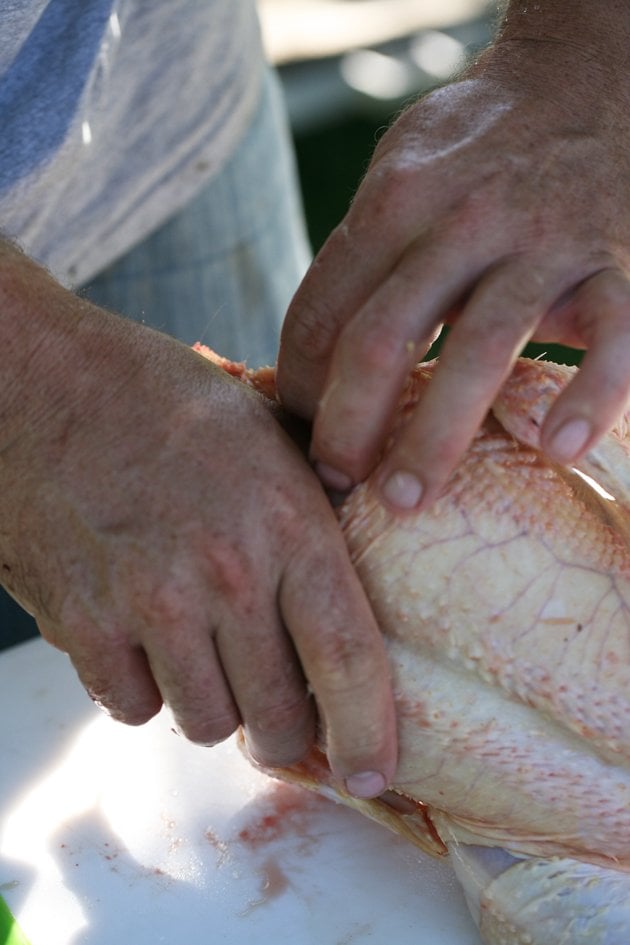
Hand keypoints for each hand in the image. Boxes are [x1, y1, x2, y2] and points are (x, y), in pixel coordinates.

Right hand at [0, 259, 395, 796]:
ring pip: (205, 723)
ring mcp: (149, 603)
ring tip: (202, 649)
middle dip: (284, 729)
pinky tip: (143, 635)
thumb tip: (357, 582)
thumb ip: (315, 510)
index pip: (346, 656)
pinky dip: (145, 688)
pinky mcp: (81, 623)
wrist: (46, 385)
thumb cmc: (164, 404)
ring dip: (212, 702)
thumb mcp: (267, 435)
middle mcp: (225, 574)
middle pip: (275, 718)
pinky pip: (133, 708)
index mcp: (289, 522)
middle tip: (277, 707)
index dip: (367, 731)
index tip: (371, 775)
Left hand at [277, 24, 629, 511]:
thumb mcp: (401, 174)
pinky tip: (560, 448)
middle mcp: (463, 219)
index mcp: (395, 201)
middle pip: (383, 337)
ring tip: (403, 499)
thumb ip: (359, 255)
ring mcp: (543, 242)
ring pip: (482, 347)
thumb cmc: (476, 149)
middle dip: (348, 425)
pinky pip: (612, 337)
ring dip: (436, 435)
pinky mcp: (614, 264)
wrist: (585, 80)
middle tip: (334, 485)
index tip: (296, 436)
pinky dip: (591, 394)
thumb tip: (305, 359)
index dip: (298, 385)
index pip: (323, 311)